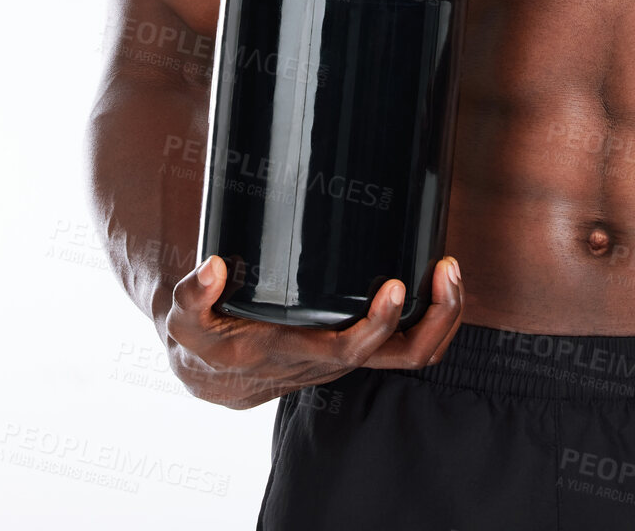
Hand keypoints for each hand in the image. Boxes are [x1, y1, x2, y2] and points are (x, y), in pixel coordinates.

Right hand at [162, 253, 464, 407]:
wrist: (204, 366)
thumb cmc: (200, 336)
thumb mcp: (183, 318)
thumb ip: (192, 296)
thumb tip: (214, 268)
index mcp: (289, 356)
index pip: (348, 351)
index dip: (378, 325)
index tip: (395, 284)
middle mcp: (327, 363)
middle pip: (400, 358)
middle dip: (436, 319)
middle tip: (447, 268)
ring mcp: (346, 357)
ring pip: (411, 354)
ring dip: (442, 317)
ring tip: (451, 269)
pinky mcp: (351, 344)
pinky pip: (404, 345)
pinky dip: (429, 318)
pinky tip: (436, 280)